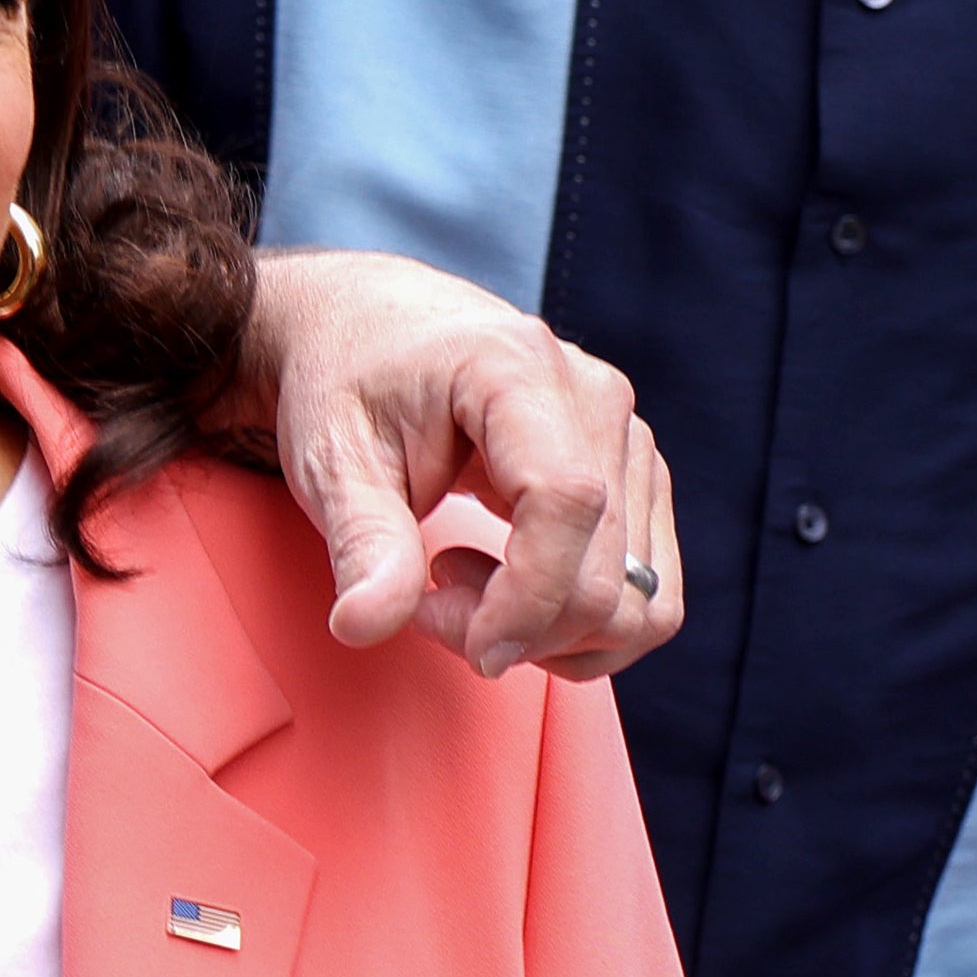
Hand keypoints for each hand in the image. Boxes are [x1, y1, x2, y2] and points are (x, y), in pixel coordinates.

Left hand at [243, 247, 686, 680]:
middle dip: (519, 629)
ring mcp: (628, 439)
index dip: (526, 600)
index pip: (567, 503)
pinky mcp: (634, 478)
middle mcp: (597, 398)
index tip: (467, 647)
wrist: (369, 329)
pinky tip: (505, 588)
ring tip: (461, 589)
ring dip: (550, 635)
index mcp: (520, 370)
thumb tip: (366, 625)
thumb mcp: (331, 460)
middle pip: (607, 569)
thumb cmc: (346, 383)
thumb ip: (360, 543)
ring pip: (639, 598)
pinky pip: (644, 593)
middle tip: (424, 607)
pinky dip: (578, 626)